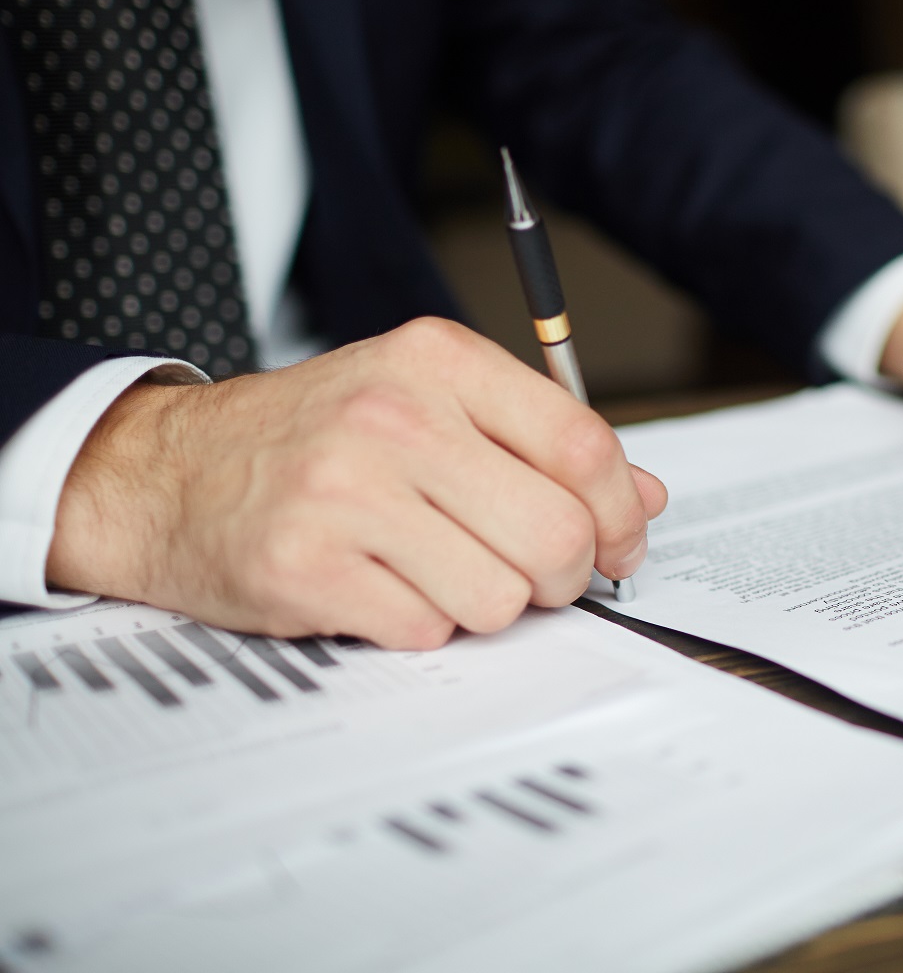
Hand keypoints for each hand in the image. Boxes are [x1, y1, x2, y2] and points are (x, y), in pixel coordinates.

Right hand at [46, 318, 667, 648]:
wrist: (168, 472)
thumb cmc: (316, 437)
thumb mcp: (430, 402)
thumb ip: (541, 443)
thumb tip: (646, 498)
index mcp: (439, 361)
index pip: (583, 444)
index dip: (621, 511)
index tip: (619, 543)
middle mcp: (395, 417)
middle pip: (555, 533)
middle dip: (562, 575)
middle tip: (534, 576)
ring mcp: (345, 492)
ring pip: (498, 597)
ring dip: (483, 603)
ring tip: (435, 570)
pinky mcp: (304, 567)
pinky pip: (426, 630)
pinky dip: (418, 625)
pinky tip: (380, 586)